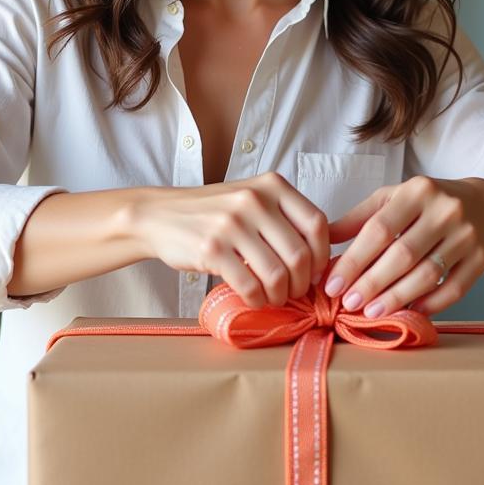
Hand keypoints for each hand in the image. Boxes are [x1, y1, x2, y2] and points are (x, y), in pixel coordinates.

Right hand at [133, 173, 329, 309]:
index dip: (321, 255)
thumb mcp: (252, 198)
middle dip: (301, 283)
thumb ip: (284, 217)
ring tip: (273, 298)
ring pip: (277, 274)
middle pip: (299, 254)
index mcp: (271, 185)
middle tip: (294, 292)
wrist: (160, 215)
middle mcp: (253, 200)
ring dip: (280, 295)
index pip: (316, 224)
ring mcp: (231, 223)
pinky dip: (257, 300)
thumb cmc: (212, 212)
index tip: (313, 271)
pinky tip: (253, 299)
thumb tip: (323, 256)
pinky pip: (249, 286)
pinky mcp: (211, 249)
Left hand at [323, 176, 483, 317]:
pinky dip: (432, 304)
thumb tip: (324, 240)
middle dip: (372, 283)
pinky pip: (455, 287)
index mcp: (417, 191)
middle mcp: (445, 210)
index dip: (354, 260)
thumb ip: (359, 218)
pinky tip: (412, 313)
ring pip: (428, 274)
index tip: (333, 284)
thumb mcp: (393, 198)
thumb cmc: (427, 203)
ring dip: (398, 297)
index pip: (379, 229)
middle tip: (350, 304)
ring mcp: (467, 235)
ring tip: (373, 313)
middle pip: (403, 254)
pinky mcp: (482, 258)